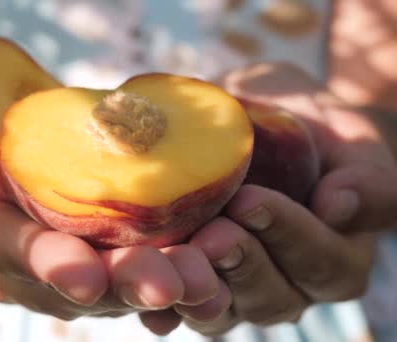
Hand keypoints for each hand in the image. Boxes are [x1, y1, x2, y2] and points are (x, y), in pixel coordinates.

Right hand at [0, 111, 222, 321]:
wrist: (19, 127)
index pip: (0, 248)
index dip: (40, 259)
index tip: (82, 270)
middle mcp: (23, 265)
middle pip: (69, 282)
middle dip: (116, 283)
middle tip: (162, 281)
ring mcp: (72, 265)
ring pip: (114, 288)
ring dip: (159, 285)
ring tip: (200, 277)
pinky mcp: (111, 258)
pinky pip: (144, 278)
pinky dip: (181, 283)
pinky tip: (215, 282)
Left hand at [141, 62, 395, 335]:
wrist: (253, 117)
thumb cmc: (306, 125)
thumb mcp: (349, 136)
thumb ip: (365, 175)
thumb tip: (338, 204)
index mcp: (334, 257)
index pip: (320, 260)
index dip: (286, 233)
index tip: (250, 200)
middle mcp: (287, 285)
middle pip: (269, 295)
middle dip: (239, 263)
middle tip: (210, 234)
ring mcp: (237, 292)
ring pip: (222, 310)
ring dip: (196, 288)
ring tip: (174, 261)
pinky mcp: (194, 287)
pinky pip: (179, 307)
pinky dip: (162, 305)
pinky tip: (144, 293)